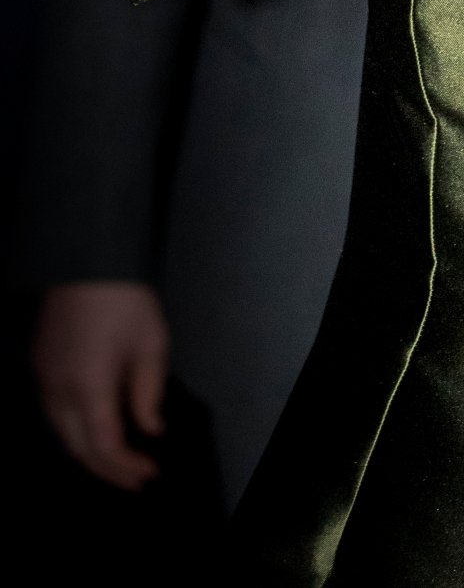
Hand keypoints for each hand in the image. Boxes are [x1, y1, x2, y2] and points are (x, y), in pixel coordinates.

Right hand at [33, 282, 169, 491]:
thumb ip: (148, 392)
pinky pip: (53, 411)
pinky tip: (95, 428)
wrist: (89, 257)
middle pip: (77, 447)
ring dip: (88, 451)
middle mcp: (58, 388)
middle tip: (135, 478)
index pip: (104, 445)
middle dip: (107, 469)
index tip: (149, 473)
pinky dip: (74, 428)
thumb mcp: (151, 343)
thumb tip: (150, 428)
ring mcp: (43, 377)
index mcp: (89, 384)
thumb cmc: (126, 298)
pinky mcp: (39, 365)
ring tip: (118, 460)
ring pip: (60, 432)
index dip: (125, 466)